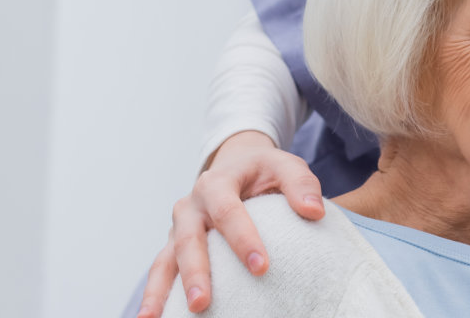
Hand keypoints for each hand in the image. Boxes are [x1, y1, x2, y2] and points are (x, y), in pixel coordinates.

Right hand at [136, 131, 326, 317]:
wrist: (237, 166)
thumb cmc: (264, 171)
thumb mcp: (285, 165)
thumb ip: (301, 183)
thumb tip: (314, 212)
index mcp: (217, 183)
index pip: (227, 211)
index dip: (242, 239)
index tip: (261, 267)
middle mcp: (191, 206)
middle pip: (188, 240)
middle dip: (195, 272)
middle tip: (203, 303)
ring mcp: (178, 228)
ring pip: (165, 260)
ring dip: (159, 290)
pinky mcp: (174, 247)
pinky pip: (162, 271)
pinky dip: (155, 295)